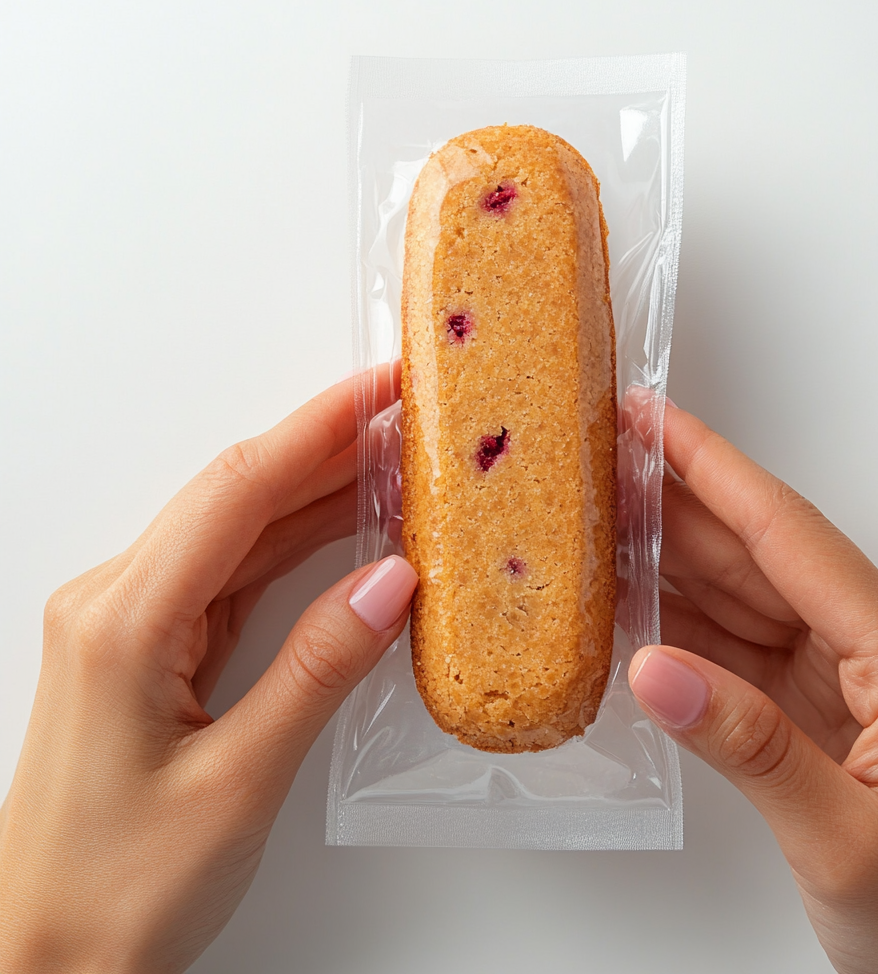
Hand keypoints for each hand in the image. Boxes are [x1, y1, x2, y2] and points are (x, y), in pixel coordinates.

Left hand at [0, 369, 417, 973]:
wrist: (43, 959)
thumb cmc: (115, 891)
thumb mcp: (238, 782)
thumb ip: (317, 670)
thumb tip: (389, 584)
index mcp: (123, 622)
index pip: (238, 491)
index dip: (317, 428)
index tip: (380, 387)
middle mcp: (116, 603)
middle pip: (237, 495)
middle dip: (325, 446)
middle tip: (406, 415)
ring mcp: (130, 622)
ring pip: (237, 530)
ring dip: (315, 491)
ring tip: (393, 462)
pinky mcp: (150, 647)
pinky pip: (232, 572)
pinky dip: (294, 544)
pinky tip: (343, 529)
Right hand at [629, 404, 877, 973]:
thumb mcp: (846, 842)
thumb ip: (747, 747)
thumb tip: (656, 670)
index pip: (788, 536)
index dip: (711, 468)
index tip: (652, 419)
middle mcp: (875, 641)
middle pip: (753, 551)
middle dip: (671, 501)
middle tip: (596, 461)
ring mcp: (839, 667)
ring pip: (735, 589)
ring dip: (664, 556)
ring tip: (593, 519)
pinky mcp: (807, 696)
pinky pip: (729, 639)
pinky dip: (673, 619)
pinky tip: (624, 600)